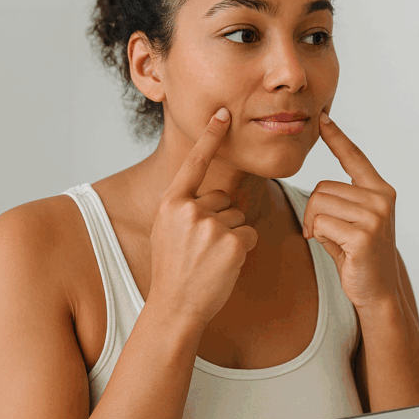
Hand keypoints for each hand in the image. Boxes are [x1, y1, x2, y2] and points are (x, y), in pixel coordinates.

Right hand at [148, 108, 258, 326]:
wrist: (175, 306)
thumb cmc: (174, 270)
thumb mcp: (169, 231)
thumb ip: (186, 208)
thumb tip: (213, 194)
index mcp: (172, 203)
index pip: (195, 163)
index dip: (210, 137)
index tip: (222, 112)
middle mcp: (190, 210)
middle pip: (224, 199)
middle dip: (220, 220)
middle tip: (201, 249)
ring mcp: (212, 226)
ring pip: (238, 218)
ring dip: (232, 237)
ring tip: (210, 259)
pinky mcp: (232, 242)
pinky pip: (250, 235)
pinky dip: (243, 250)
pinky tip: (223, 265)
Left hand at [303, 112, 399, 313]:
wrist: (378, 291)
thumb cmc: (359, 256)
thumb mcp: (353, 222)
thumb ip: (341, 201)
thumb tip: (318, 189)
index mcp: (380, 191)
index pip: (354, 157)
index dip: (337, 138)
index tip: (323, 119)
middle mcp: (381, 198)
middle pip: (322, 187)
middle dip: (313, 211)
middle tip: (325, 233)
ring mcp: (374, 216)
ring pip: (318, 204)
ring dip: (315, 225)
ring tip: (334, 241)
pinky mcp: (363, 235)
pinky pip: (320, 224)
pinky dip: (320, 237)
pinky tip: (338, 250)